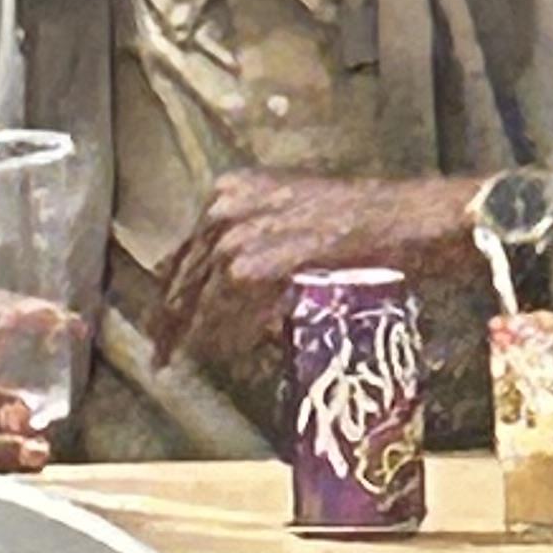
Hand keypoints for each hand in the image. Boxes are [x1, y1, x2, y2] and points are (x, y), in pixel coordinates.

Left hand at [150, 173, 481, 402]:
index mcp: (229, 191)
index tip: (159, 316)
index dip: (169, 287)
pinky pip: (222, 315)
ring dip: (188, 335)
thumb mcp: (291, 216)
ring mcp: (232, 237)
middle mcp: (222, 209)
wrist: (394, 220)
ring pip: (194, 300)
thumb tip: (223, 287)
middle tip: (158, 351)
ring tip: (174, 361)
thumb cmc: (357, 222)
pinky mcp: (247, 269)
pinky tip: (217, 355)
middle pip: (179, 275)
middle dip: (167, 318)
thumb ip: (254, 241)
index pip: (185, 250)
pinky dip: (221, 338)